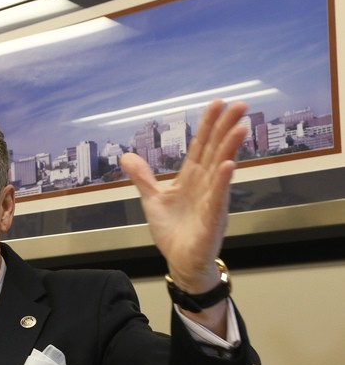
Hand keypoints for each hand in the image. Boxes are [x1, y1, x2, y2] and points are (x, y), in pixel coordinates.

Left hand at [121, 99, 246, 293]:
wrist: (180, 261)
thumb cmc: (173, 231)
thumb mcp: (152, 200)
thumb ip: (143, 178)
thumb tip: (125, 156)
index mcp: (191, 178)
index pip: (200, 146)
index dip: (208, 125)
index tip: (217, 103)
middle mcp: (205, 185)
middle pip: (215, 151)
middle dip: (226, 128)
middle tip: (239, 104)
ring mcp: (211, 201)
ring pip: (221, 170)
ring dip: (229, 148)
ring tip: (239, 126)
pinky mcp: (212, 219)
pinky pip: (218, 197)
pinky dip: (222, 181)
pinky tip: (228, 164)